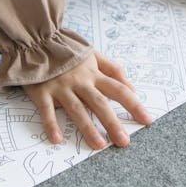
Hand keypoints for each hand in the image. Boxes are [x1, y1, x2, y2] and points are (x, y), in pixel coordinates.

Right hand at [22, 51, 152, 149]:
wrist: (37, 41)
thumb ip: (113, 69)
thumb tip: (132, 87)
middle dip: (113, 123)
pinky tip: (57, 139)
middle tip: (124, 142)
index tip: (147, 120)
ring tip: (99, 145)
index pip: (119, 90)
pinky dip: (51, 124)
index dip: (134, 105)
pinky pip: (47, 110)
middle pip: (100, 103)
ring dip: (88, 128)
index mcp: (93, 73)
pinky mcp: (42, 91)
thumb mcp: (93, 54)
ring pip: (77, 109)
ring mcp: (61, 87)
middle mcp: (80, 81)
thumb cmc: (68, 51)